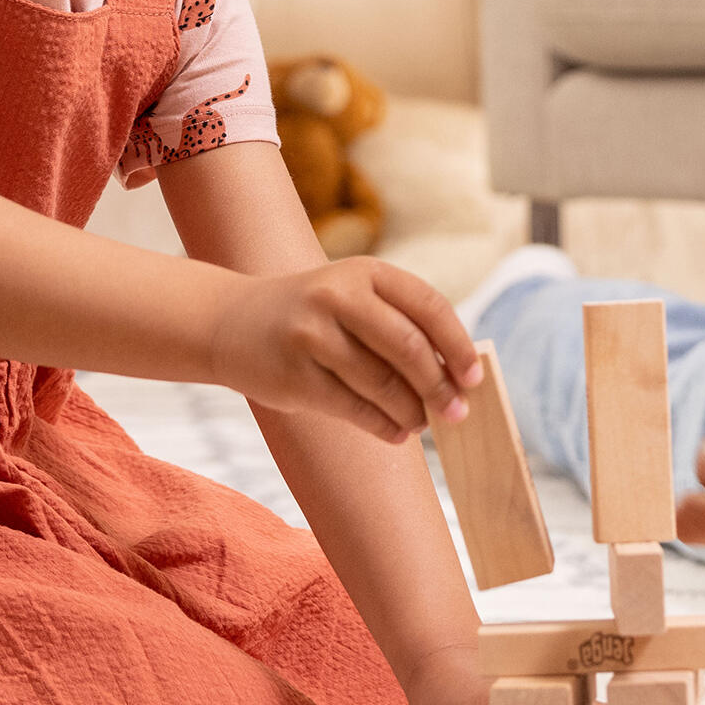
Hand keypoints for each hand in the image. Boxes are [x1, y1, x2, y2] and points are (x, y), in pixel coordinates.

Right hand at [205, 258, 479, 439]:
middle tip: (456, 413)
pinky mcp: (294, 375)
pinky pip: (353, 408)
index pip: (429, 305)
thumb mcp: (352, 298)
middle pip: (409, 347)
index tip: (474, 378)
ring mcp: (312, 335)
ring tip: (421, 423)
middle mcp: (338, 296)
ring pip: (382, 384)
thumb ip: (399, 323)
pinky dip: (383, 425)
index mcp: (364, 271)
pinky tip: (395, 432)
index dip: (457, 345)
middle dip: (439, 387)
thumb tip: (457, 375)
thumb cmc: (311, 316)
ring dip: (412, 411)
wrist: (230, 322)